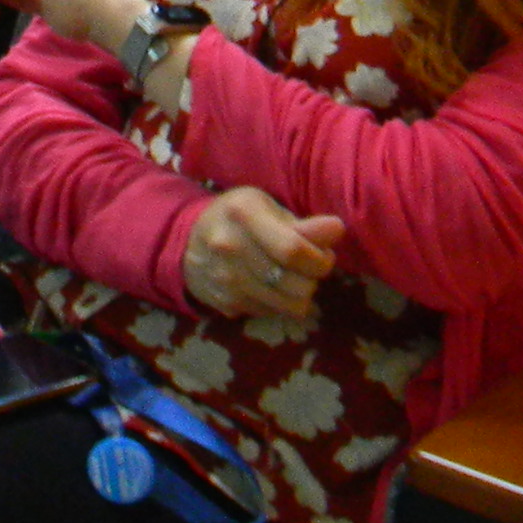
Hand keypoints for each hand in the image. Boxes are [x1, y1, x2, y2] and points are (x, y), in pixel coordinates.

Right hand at [183, 187, 345, 321]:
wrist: (184, 242)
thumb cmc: (238, 219)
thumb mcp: (267, 209)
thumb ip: (303, 224)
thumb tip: (337, 229)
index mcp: (242, 213)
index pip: (293, 250)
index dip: (319, 260)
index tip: (323, 256)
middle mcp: (228, 247)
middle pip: (294, 282)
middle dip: (313, 278)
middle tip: (307, 267)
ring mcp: (224, 279)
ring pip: (289, 305)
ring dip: (300, 294)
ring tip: (292, 277)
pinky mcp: (226, 303)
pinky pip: (273, 313)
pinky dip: (281, 303)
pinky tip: (271, 286)